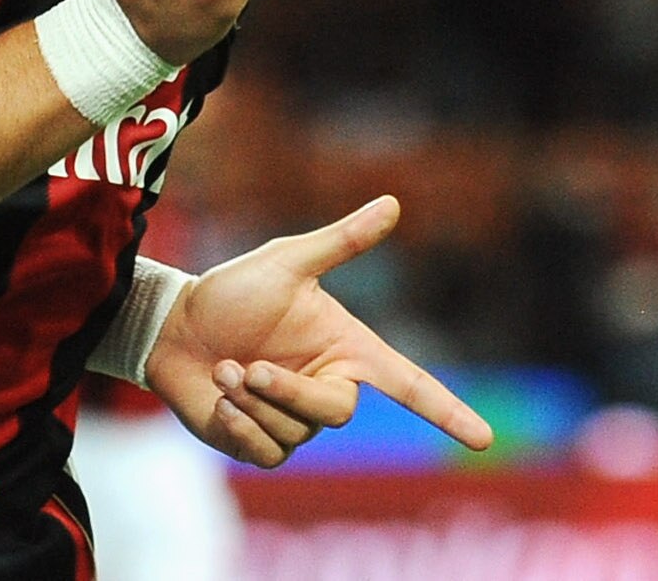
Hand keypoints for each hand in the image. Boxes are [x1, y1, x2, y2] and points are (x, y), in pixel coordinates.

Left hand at [144, 195, 493, 468]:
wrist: (173, 328)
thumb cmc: (232, 292)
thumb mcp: (287, 262)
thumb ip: (342, 242)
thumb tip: (392, 203)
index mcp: (348, 349)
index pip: (410, 386)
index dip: (448, 412)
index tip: (484, 440)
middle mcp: (330, 388)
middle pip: (336, 412)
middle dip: (287, 391)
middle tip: (246, 365)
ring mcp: (296, 423)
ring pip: (295, 433)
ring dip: (252, 402)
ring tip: (226, 370)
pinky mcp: (261, 446)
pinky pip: (266, 453)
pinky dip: (238, 425)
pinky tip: (219, 397)